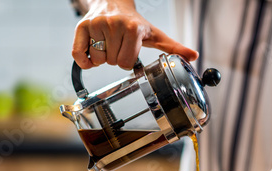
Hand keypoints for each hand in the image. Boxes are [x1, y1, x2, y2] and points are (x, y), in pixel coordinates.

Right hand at [72, 0, 198, 69]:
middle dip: (115, 58)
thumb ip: (173, 47)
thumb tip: (194, 56)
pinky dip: (83, 60)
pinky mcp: (82, 26)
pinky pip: (78, 54)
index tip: (129, 52)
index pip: (126, 63)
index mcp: (133, 29)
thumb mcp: (155, 34)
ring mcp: (97, 24)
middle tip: (118, 46)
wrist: (114, 2)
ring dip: (101, 58)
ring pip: (97, 59)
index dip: (127, 62)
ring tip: (107, 44)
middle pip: (112, 62)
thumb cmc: (135, 23)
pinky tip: (91, 53)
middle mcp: (115, 24)